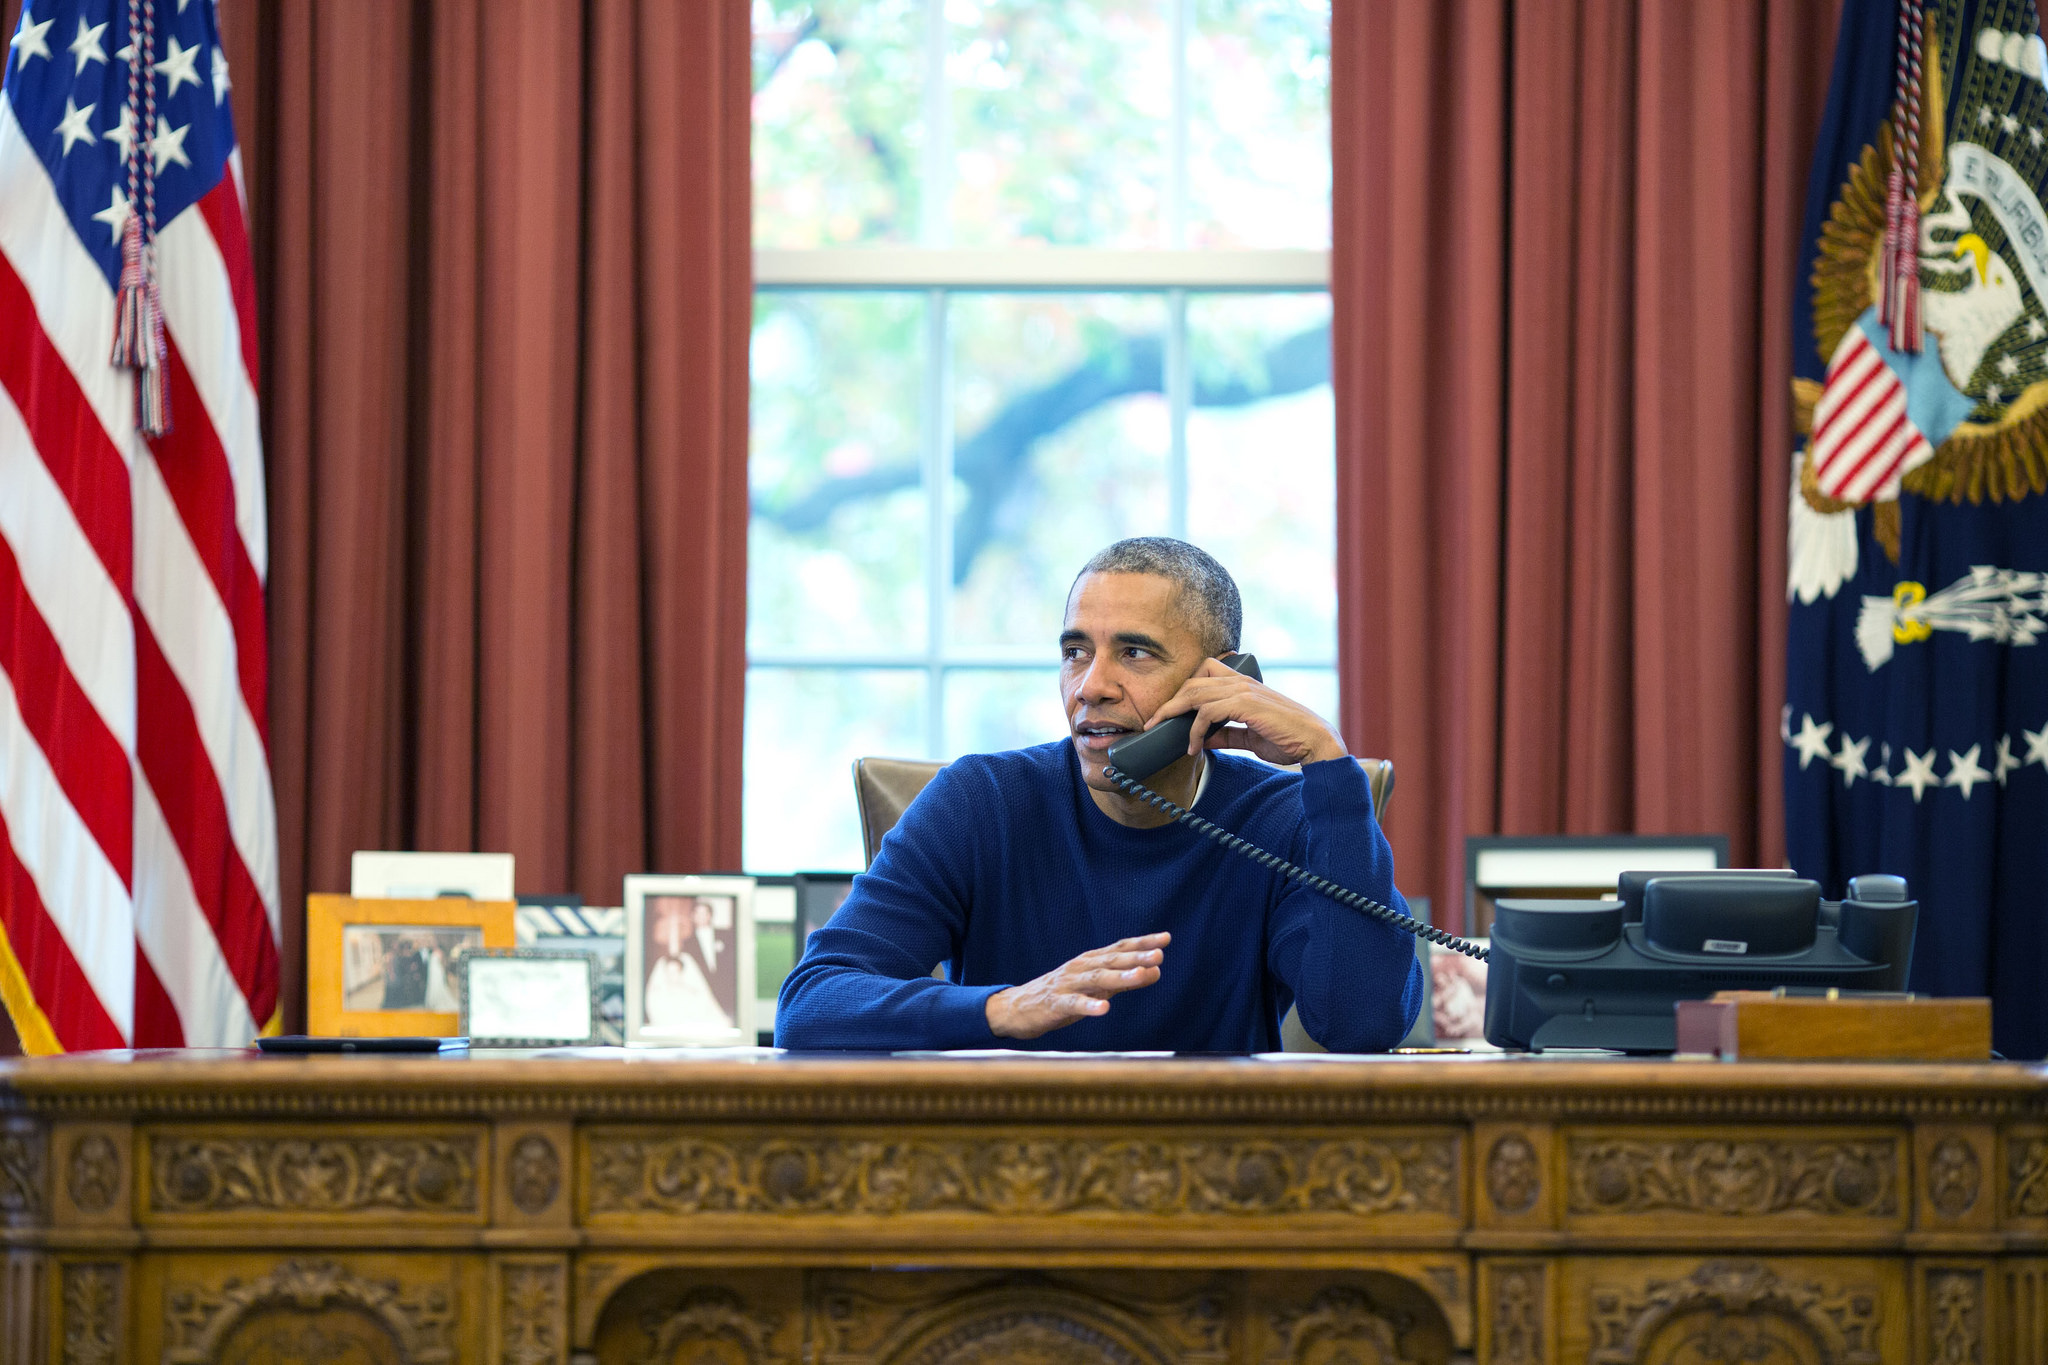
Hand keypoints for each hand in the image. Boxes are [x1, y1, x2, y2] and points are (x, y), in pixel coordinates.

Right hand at [985, 933, 1169, 1038]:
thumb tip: (1156, 971)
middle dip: (1136, 957)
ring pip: (1096, 979)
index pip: (1120, 948)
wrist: (1017, 1008)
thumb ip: (1123, 980)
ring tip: (1142, 975)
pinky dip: (1089, 1006)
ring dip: (1120, 977)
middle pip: (1111, 961)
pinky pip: (1073, 1004)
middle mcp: (1080, 968)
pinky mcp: (1054, 1004)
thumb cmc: (1061, 995)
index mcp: (1090, 961)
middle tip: (1159, 955)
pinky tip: (1104, 1010)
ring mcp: (1067, 985)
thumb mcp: (1095, 986)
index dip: (1142, 943)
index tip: (1166, 939)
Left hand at [1147, 658, 1346, 765]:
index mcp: (1243, 685)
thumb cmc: (1287, 739)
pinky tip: (1195, 747)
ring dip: (1175, 714)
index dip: (1185, 689)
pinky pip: (1206, 712)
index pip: (1205, 672)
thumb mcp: (1249, 737)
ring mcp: (1243, 691)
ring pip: (1195, 693)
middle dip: (1170, 702)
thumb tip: (1203, 740)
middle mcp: (1241, 682)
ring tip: (1164, 732)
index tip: (1171, 712)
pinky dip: (1195, 730)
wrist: (1314, 743)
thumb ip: (1227, 735)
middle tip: (1154, 722)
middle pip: (1192, 682)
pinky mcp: (1245, 704)